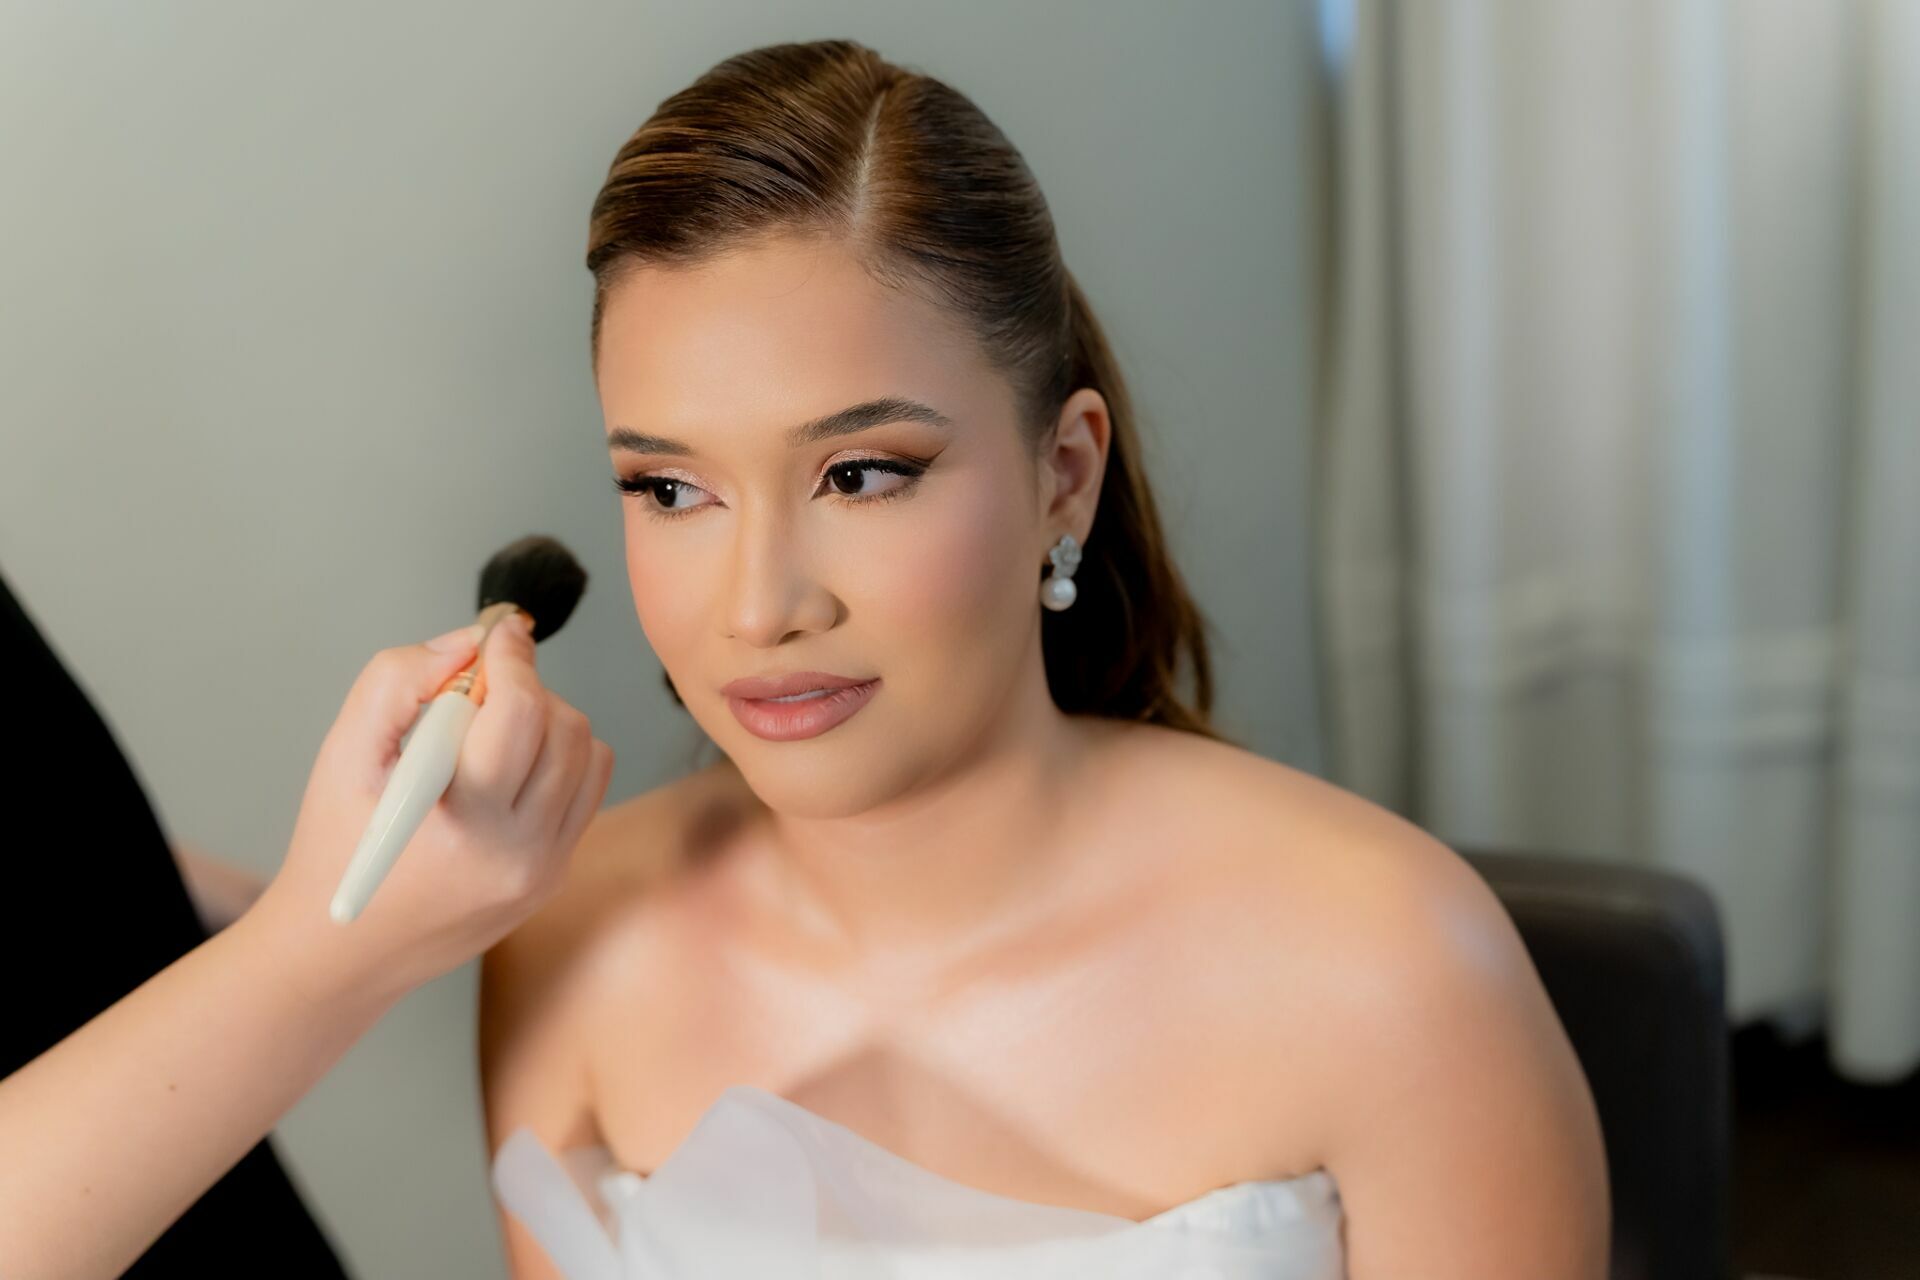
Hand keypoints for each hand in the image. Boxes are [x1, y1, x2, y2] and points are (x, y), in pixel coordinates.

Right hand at [250, 615, 613, 1002]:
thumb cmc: (337, 844)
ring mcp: (541, 868)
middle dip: (526, 688)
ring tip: (490, 732)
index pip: (519, 711)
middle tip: (478, 690)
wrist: (344, 950)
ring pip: (587, 753)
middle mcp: (512, 849)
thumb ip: (397, 682)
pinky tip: (510, 767)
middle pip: (563, 726)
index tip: (500, 630)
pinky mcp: (553, 877)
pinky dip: (562, 760)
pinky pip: (588, 790)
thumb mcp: (343, 755)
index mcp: (456, 818)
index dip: (513, 656)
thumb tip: (467, 643)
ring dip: (549, 721)